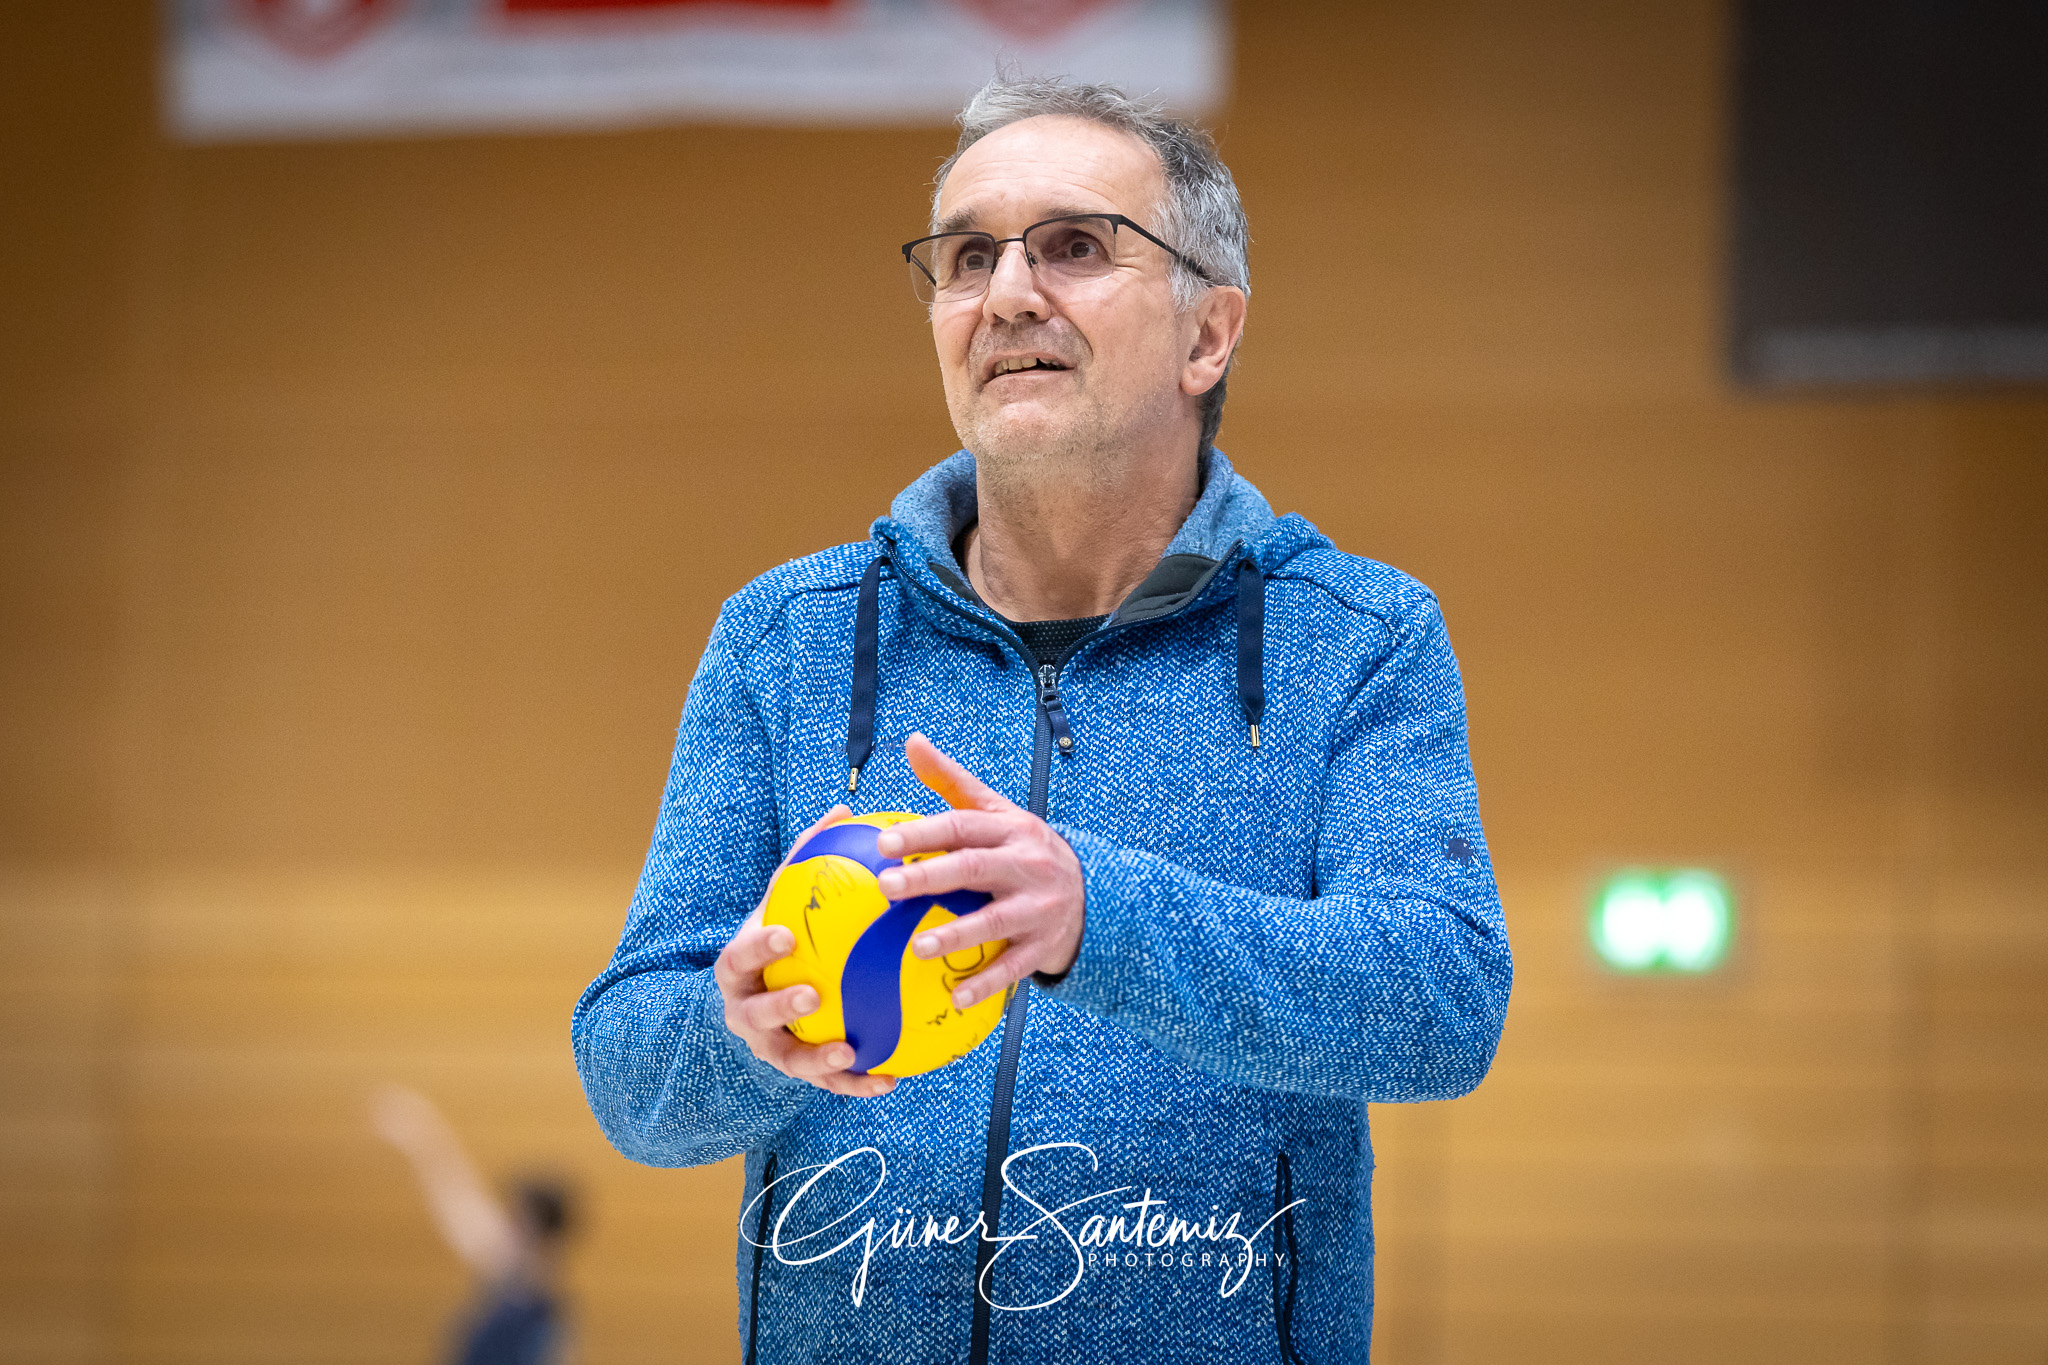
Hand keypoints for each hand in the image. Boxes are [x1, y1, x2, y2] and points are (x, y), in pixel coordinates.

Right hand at [714, 804, 896, 1098]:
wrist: (758, 997)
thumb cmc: (779, 939)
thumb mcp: (785, 902)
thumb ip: (807, 861)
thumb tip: (844, 808)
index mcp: (740, 968)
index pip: (740, 956)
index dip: (759, 946)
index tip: (786, 934)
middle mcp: (746, 1011)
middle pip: (755, 1014)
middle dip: (781, 1006)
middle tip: (812, 994)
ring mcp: (769, 1047)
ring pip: (789, 1059)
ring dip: (819, 1060)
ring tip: (850, 1051)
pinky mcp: (798, 1072)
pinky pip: (828, 1085)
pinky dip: (857, 1083)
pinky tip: (891, 1079)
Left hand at [874, 733, 1085, 1009]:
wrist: (1093, 895)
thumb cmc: (1021, 849)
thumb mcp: (996, 812)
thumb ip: (951, 782)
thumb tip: (911, 741)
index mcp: (1009, 830)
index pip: (962, 826)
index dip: (923, 833)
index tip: (883, 842)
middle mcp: (1026, 866)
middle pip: (975, 868)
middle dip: (931, 877)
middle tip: (887, 886)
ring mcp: (1038, 908)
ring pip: (994, 921)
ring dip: (956, 935)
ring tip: (916, 947)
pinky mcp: (1043, 945)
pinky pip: (1014, 968)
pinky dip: (986, 983)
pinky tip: (954, 998)